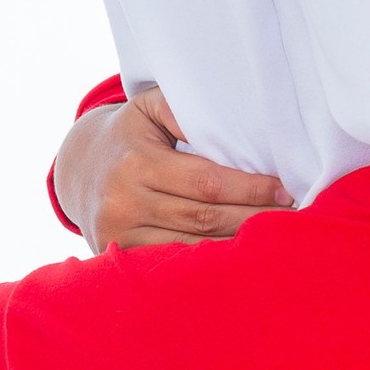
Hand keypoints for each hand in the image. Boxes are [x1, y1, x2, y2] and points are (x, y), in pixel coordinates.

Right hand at [53, 86, 292, 251]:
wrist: (77, 169)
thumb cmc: (128, 135)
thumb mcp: (147, 108)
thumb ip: (181, 109)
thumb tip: (223, 126)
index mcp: (137, 162)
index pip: (207, 183)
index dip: (249, 189)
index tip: (284, 191)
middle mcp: (124, 202)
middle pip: (204, 218)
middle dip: (252, 219)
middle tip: (291, 218)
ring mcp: (119, 234)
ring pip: (191, 246)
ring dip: (236, 244)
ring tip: (273, 238)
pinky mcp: (119, 255)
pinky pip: (171, 261)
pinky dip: (206, 260)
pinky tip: (237, 256)